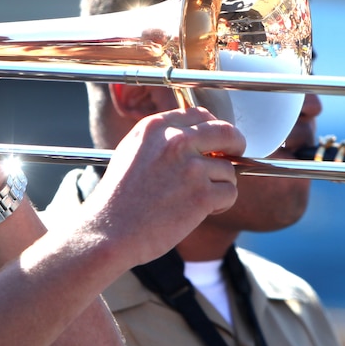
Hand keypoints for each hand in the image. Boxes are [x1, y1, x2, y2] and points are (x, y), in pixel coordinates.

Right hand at [79, 106, 244, 266]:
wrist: (109, 231)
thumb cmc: (117, 199)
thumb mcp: (131, 152)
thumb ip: (162, 140)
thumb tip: (197, 138)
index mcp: (156, 128)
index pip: (200, 114)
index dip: (213, 127)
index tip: (216, 141)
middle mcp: (175, 141)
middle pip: (225, 132)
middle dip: (235, 144)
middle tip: (234, 156)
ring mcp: (190, 167)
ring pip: (228, 170)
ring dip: (219, 186)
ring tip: (195, 200)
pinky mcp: (201, 194)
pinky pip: (230, 193)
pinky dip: (221, 205)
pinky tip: (199, 212)